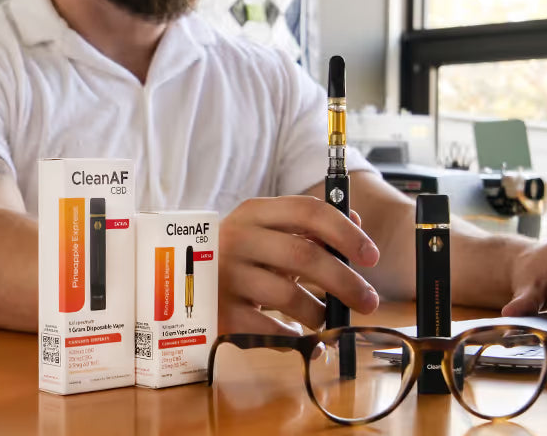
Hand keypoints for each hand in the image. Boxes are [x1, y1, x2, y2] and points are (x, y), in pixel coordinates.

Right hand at [218, 196, 380, 335]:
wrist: (175, 276)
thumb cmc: (236, 253)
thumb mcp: (264, 230)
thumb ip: (307, 226)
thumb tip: (355, 221)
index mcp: (255, 212)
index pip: (309, 211)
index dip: (346, 233)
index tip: (371, 256)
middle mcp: (238, 238)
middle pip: (304, 256)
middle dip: (346, 282)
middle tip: (369, 301)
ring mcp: (226, 275)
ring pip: (289, 297)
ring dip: (319, 313)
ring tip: (324, 318)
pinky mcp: (220, 311)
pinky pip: (270, 329)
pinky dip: (293, 336)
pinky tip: (298, 335)